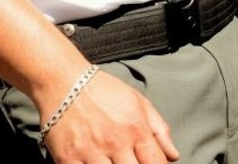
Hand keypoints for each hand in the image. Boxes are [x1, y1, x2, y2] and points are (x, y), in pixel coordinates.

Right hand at [41, 70, 179, 163]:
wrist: (64, 81)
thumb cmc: (104, 91)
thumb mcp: (139, 103)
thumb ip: (159, 130)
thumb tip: (173, 156)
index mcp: (136, 129)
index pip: (156, 163)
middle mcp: (115, 142)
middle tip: (130, 162)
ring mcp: (91, 152)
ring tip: (114, 162)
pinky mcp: (68, 158)